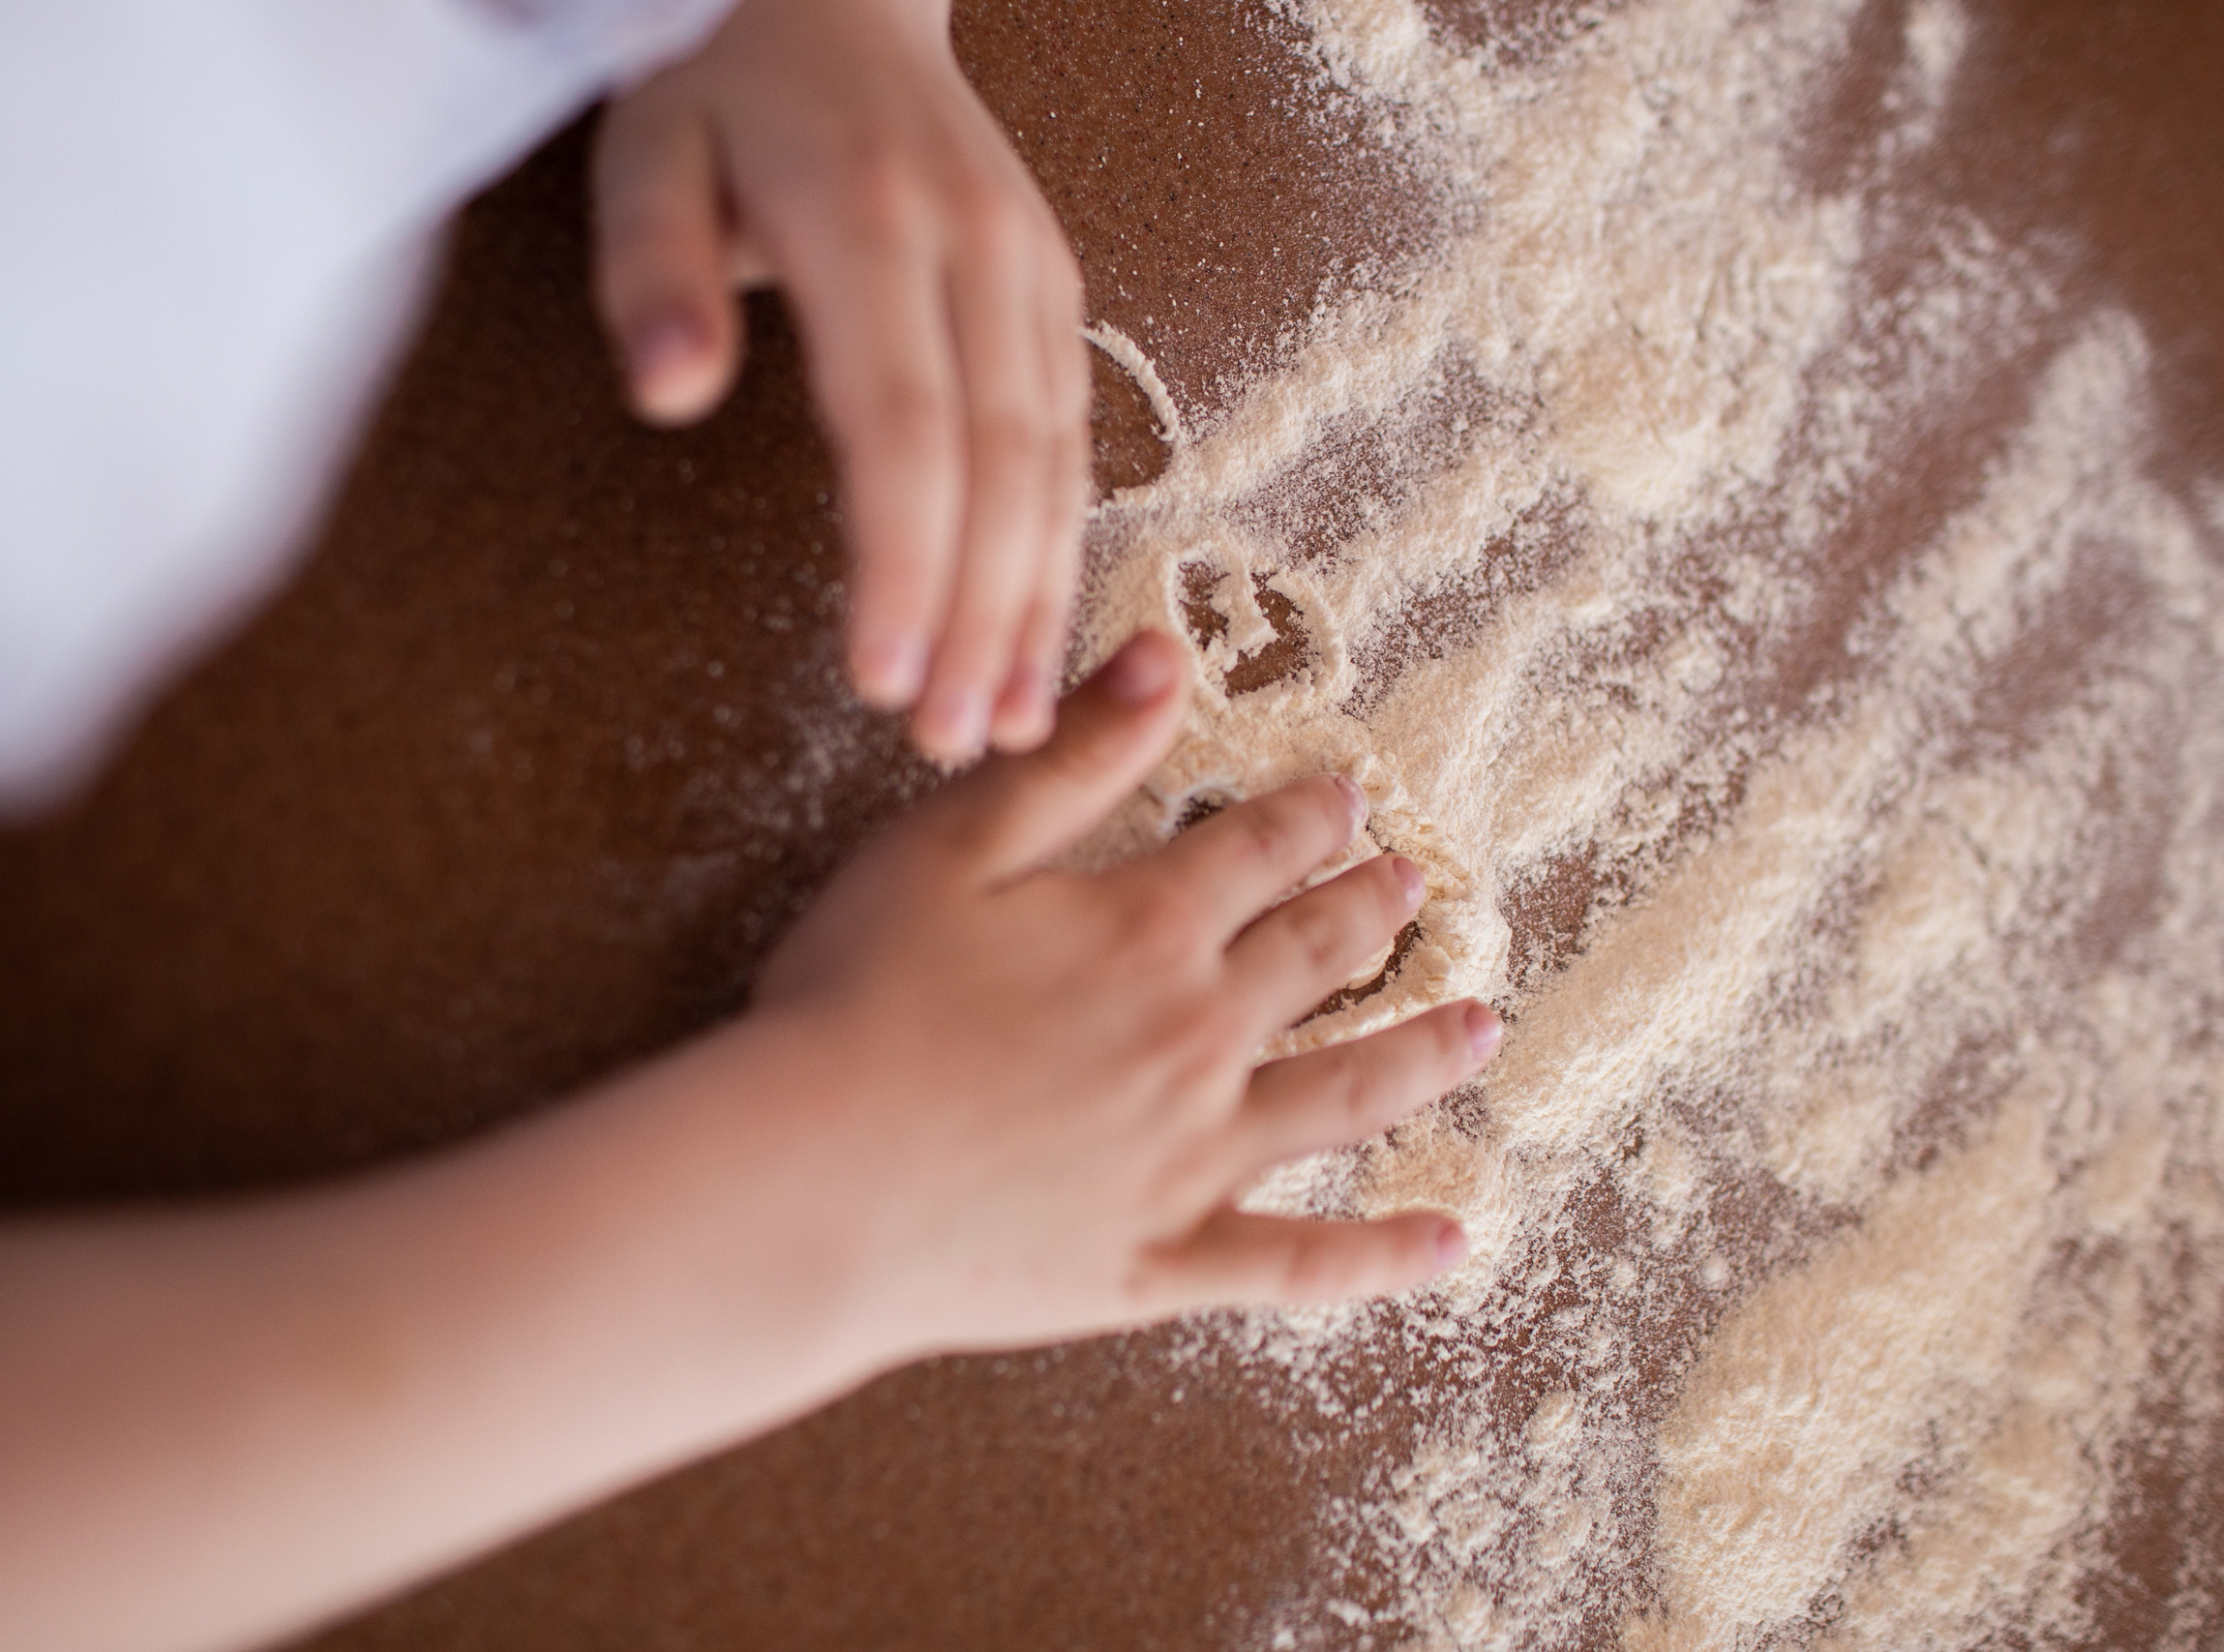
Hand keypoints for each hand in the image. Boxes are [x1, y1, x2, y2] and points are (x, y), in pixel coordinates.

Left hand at [593, 0, 1089, 762]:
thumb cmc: (719, 87)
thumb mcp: (644, 152)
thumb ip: (650, 272)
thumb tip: (670, 395)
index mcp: (869, 218)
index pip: (903, 422)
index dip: (905, 562)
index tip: (886, 678)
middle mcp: (976, 248)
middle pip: (999, 463)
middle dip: (981, 616)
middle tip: (950, 739)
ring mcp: (1030, 271)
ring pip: (1055, 462)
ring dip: (1037, 601)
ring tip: (1009, 722)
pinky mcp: (1052, 295)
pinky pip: (1072, 440)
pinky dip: (1061, 547)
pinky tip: (1042, 635)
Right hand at [753, 631, 1500, 1354]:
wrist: (812, 1181)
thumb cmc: (854, 1003)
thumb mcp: (948, 847)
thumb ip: (1069, 753)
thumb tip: (1164, 653)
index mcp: (1144, 929)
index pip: (1256, 853)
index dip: (1308, 819)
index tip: (1349, 796)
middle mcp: (1197, 1036)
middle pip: (1317, 959)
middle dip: (1374, 912)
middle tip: (1419, 883)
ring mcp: (1195, 1159)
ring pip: (1345, 1097)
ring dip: (1422, 1056)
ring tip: (1481, 1027)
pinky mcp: (1168, 1260)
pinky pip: (1302, 1263)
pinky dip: (1383, 1257)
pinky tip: (1450, 1241)